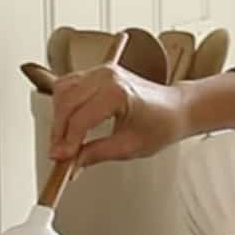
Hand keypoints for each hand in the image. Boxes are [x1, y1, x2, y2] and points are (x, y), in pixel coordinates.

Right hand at [49, 64, 187, 165]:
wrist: (176, 108)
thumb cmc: (161, 124)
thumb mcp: (128, 147)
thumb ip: (95, 154)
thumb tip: (72, 163)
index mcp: (117, 93)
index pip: (79, 119)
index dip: (67, 143)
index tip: (61, 159)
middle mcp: (106, 77)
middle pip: (65, 103)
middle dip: (58, 131)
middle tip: (58, 154)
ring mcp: (101, 71)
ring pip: (62, 91)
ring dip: (58, 117)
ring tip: (63, 140)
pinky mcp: (97, 73)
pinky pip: (69, 86)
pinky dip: (63, 105)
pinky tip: (67, 123)